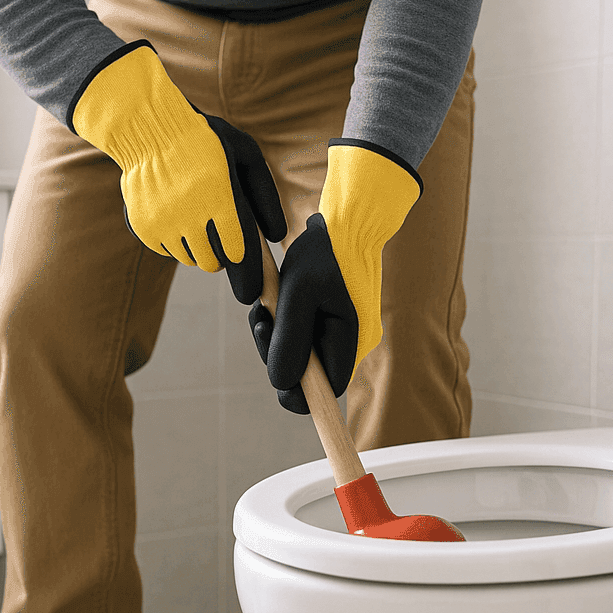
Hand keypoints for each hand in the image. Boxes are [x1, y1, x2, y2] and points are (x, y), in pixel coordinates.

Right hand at [71, 39, 286, 303]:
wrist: (148, 127)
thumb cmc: (206, 139)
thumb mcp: (245, 153)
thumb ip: (265, 194)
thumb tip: (276, 236)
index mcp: (219, 198)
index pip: (237, 252)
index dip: (243, 259)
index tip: (241, 254)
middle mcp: (189, 215)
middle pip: (212, 263)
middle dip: (220, 255)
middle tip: (220, 238)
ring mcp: (163, 223)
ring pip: (190, 259)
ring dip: (198, 248)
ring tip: (196, 221)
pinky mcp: (144, 227)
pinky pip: (166, 251)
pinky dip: (174, 241)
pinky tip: (175, 214)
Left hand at [248, 140, 421, 413]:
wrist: (351, 219)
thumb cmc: (326, 252)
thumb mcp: (299, 294)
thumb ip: (290, 340)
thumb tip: (280, 384)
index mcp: (351, 342)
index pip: (325, 393)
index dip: (295, 394)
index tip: (271, 368)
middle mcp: (351, 343)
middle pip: (308, 375)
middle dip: (277, 354)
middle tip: (260, 321)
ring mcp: (343, 332)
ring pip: (302, 354)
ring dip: (276, 337)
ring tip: (262, 309)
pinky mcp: (333, 319)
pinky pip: (304, 335)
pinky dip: (284, 325)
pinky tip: (271, 304)